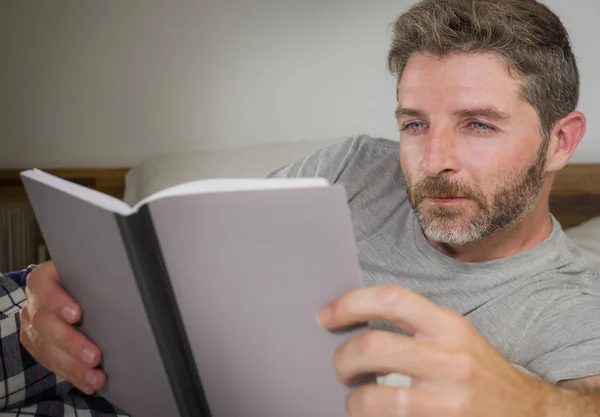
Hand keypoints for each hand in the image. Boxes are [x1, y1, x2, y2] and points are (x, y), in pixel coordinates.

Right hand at [19, 261, 105, 393]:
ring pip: (47, 349)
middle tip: (94, 356)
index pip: (44, 286)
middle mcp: (34, 303)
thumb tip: (126, 283)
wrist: (65, 292)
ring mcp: (33, 326)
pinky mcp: (36, 345)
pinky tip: (89, 382)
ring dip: (73, 366)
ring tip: (95, 376)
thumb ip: (96, 278)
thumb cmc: (84, 281)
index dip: (58, 301)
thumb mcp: (87, 274)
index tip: (77, 314)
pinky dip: (72, 375)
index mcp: (44, 279)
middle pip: (45, 323)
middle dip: (71, 342)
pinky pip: (52, 363)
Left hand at [318, 284, 555, 416]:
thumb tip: (354, 320)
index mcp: (449, 326)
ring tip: (357, 401)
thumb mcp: (455, 337)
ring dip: (354, 402)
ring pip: (374, 398)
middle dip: (342, 359)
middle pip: (373, 347)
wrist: (528, 414)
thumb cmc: (479, 372)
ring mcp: (448, 400)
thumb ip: (413, 327)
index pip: (391, 298)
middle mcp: (450, 359)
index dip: (350, 303)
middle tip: (339, 367)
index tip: (325, 315)